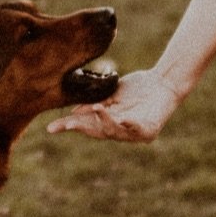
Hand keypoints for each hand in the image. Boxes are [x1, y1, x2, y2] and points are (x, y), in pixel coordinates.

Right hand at [47, 68, 181, 142]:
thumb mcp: (111, 95)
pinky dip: (129, 124)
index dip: (69, 126)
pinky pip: (136, 129)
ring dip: (104, 121)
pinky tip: (123, 118)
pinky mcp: (149, 131)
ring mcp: (134, 133)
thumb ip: (94, 103)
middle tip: (68, 124)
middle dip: (82, 127)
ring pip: (114, 131)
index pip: (86, 125)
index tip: (52, 128)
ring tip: (96, 109)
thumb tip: (73, 112)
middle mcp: (119, 131)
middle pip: (97, 131)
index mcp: (108, 122)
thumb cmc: (138, 88)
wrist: (164, 83)